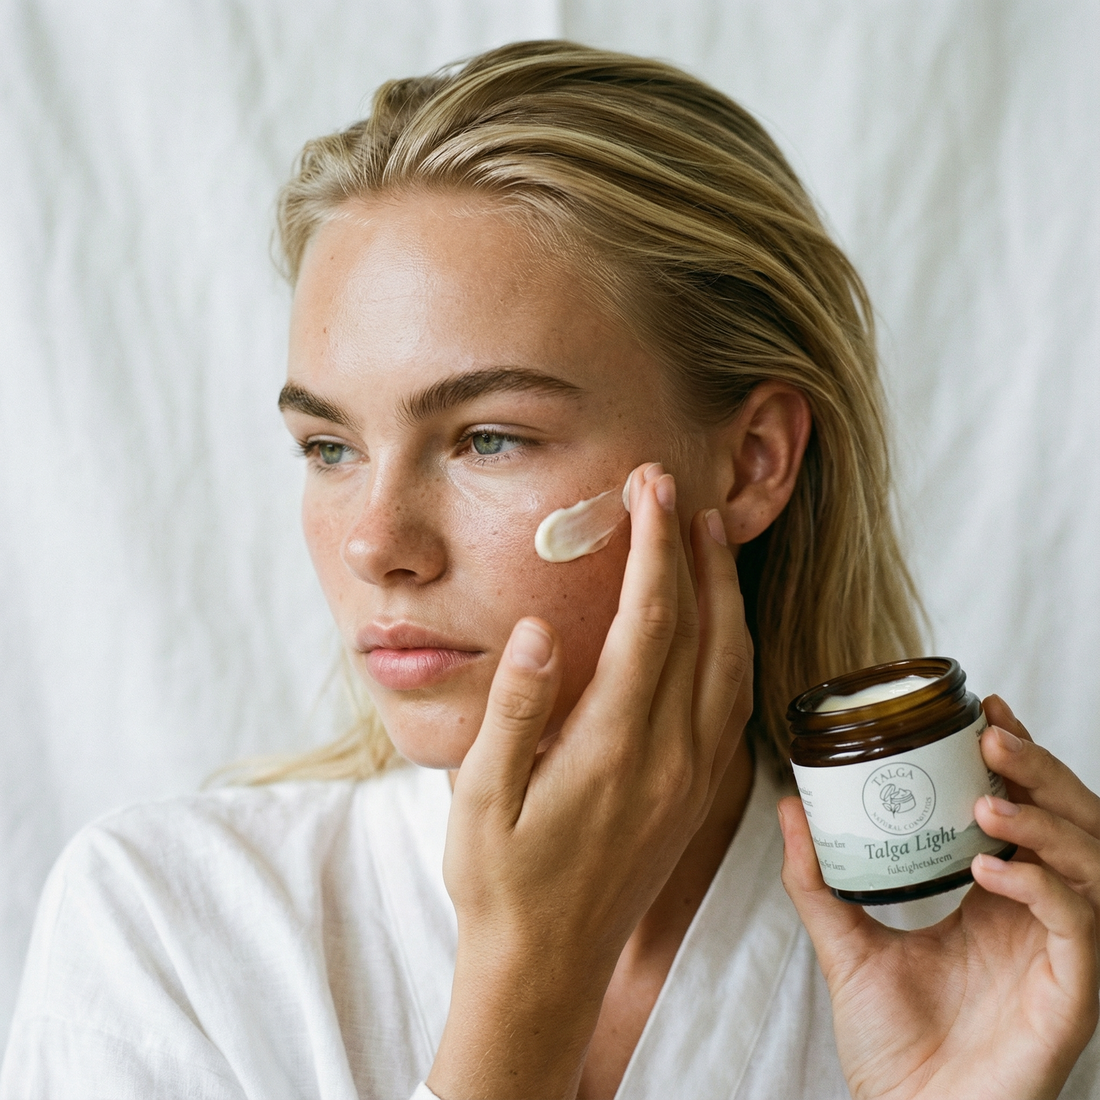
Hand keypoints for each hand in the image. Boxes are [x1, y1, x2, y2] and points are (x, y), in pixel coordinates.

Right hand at [427, 462, 751, 1099]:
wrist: (547, 966)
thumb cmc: (501, 883)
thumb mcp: (483, 800)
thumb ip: (515, 711)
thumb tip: (540, 630)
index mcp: (614, 749)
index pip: (649, 624)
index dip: (653, 548)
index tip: (650, 489)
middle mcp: (669, 758)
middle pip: (703, 633)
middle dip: (694, 552)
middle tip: (681, 490)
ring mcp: (691, 778)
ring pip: (731, 665)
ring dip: (724, 594)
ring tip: (710, 537)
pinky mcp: (696, 794)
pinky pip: (732, 702)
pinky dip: (734, 646)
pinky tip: (719, 624)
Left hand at [779, 695, 1099, 1099]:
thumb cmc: (888, 1045)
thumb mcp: (844, 942)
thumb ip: (817, 878)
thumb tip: (788, 804)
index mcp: (996, 898)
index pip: (1026, 809)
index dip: (1017, 758)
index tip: (982, 711)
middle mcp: (1037, 917)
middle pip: (1072, 823)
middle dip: (1040, 771)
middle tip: (991, 736)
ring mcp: (1060, 954)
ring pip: (1090, 863)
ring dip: (1044, 820)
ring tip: (987, 798)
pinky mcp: (1071, 996)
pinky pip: (1080, 926)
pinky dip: (1043, 888)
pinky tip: (993, 870)